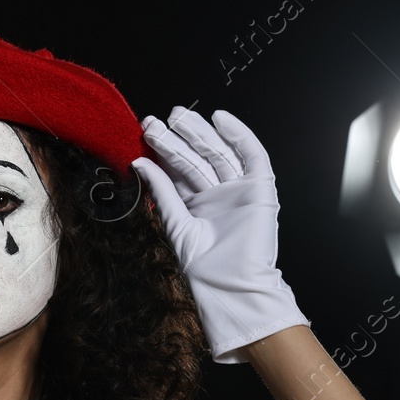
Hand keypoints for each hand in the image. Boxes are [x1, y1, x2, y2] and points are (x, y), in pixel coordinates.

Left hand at [132, 108, 308, 363]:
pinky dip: (239, 135)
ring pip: (219, 153)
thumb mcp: (175, 222)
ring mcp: (239, 189)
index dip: (164, 150)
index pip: (179, 170)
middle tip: (158, 119)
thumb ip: (161, 190)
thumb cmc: (203, 266)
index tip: (147, 130)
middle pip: (197, 157)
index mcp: (197, 204)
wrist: (232, 284)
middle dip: (178, 137)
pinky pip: (252, 155)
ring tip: (179, 115)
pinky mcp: (260, 188)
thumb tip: (138, 162)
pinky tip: (221, 119)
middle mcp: (218, 194)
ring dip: (200, 133)